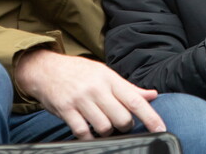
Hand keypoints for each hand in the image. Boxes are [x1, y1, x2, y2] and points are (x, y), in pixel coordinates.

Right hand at [14, 49, 164, 139]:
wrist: (45, 68)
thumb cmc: (78, 72)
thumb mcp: (105, 74)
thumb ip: (128, 88)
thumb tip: (153, 95)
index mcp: (109, 78)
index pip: (135, 99)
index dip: (150, 116)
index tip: (161, 129)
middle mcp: (96, 88)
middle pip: (122, 118)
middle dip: (125, 126)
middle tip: (119, 123)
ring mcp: (81, 99)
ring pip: (104, 127)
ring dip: (106, 132)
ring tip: (102, 124)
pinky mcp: (66, 110)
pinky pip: (83, 132)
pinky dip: (88, 136)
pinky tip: (87, 131)